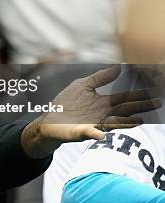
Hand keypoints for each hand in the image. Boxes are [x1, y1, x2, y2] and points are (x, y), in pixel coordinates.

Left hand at [22, 65, 161, 157]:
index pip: (125, 97)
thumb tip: (119, 67)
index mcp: (104, 103)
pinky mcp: (81, 131)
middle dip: (140, 107)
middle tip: (157, 103)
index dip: (139, 94)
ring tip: (139, 121)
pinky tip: (102, 135)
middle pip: (125, 110)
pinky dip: (95, 134)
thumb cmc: (67, 103)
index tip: (153, 90)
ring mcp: (94, 124)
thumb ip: (100, 77)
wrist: (50, 120)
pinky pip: (89, 133)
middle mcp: (103, 114)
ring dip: (125, 123)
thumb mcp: (83, 85)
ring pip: (113, 123)